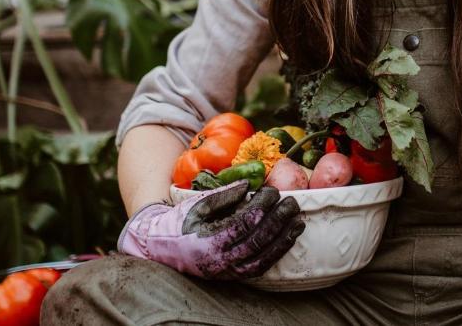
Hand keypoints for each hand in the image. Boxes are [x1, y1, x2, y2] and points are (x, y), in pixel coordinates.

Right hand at [118, 180, 303, 279]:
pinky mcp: (234, 276)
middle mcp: (220, 259)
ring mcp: (228, 270)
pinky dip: (277, 253)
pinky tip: (289, 238)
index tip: (272, 191)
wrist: (162, 249)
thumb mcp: (197, 204)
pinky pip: (260, 267)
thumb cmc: (180, 222)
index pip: (244, 222)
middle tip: (292, 203)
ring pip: (263, 257)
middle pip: (258, 239)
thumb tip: (249, 185)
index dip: (262, 206)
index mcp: (209, 239)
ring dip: (284, 238)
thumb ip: (224, 195)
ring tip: (299, 221)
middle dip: (278, 220)